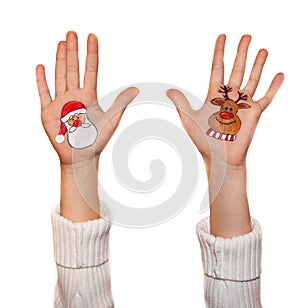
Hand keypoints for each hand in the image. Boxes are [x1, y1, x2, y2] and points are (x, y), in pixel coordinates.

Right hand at [36, 31, 138, 165]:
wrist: (80, 157)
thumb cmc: (96, 140)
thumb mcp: (111, 120)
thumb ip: (120, 103)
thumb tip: (135, 89)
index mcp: (89, 96)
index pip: (91, 70)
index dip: (92, 54)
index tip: (92, 37)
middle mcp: (75, 96)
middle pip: (73, 68)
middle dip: (73, 51)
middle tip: (72, 32)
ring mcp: (61, 102)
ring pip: (60, 75)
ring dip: (60, 59)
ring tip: (61, 43)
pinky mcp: (48, 111)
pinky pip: (44, 92)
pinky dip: (42, 80)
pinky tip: (42, 67)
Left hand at [167, 34, 283, 170]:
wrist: (220, 158)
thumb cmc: (203, 141)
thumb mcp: (189, 119)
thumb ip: (181, 103)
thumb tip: (168, 90)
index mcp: (214, 95)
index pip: (217, 68)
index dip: (219, 52)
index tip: (222, 37)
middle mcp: (230, 97)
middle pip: (237, 69)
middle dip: (241, 52)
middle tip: (246, 36)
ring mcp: (243, 104)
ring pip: (252, 79)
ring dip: (258, 64)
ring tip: (262, 49)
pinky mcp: (255, 113)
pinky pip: (267, 97)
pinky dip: (274, 86)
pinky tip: (280, 74)